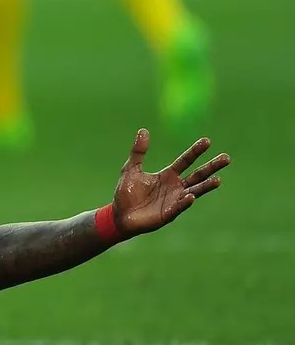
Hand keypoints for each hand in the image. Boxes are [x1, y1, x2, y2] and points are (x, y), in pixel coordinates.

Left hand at [112, 129, 229, 237]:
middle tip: (226, 158)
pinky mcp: (167, 214)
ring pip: (194, 191)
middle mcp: (175, 187)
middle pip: (197, 175)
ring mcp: (174, 201)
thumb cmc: (127, 192)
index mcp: (168, 175)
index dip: (195, 151)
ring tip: (218, 180)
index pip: (185, 161)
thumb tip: (143, 130)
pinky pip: (178, 207)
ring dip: (205, 186)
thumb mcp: (131, 169)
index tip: (207, 141)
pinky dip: (184, 202)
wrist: (119, 214)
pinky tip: (190, 196)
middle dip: (211, 167)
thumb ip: (138, 151)